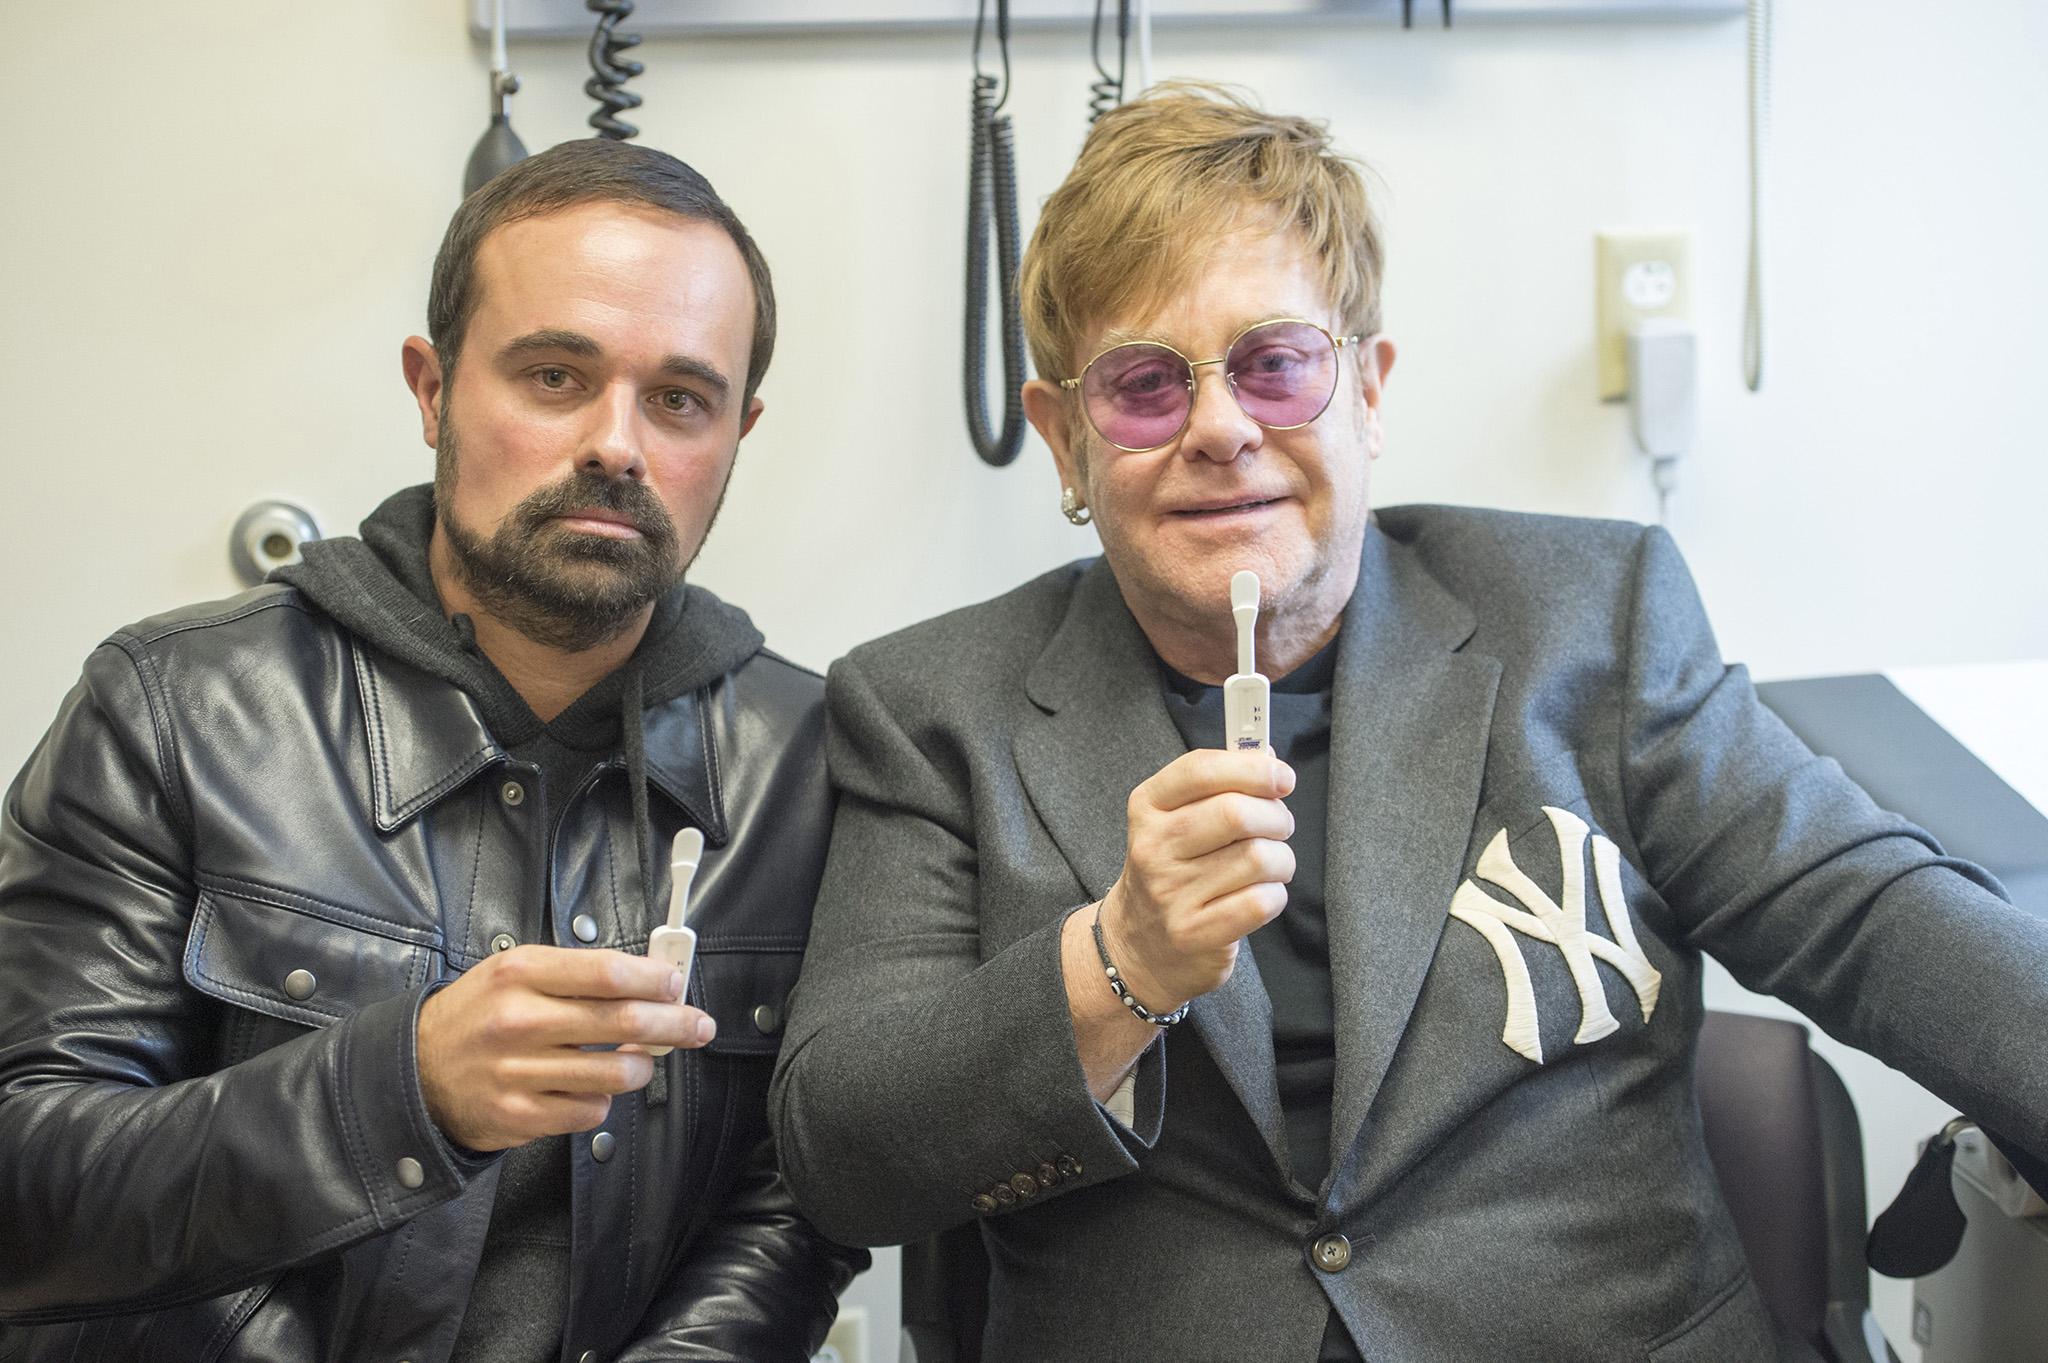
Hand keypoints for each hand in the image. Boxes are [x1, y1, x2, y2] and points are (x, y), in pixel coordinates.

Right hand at [417, 945, 714, 1151]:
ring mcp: (518, 1071)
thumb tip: (648, 977)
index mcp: (521, 974)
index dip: (654, 980)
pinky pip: (590, 1111)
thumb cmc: (477, 1015)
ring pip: (616, 1074)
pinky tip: (593, 1088)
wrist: (414, 1071)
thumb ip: (577, 972)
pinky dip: (603, 1100)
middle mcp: (519, 1020)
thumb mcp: (516, 972)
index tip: (677, 984)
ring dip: (642, 1069)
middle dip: (675, 1025)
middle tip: (698, 1026)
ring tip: (641, 1062)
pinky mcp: (520, 1115)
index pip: (608, 973)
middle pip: (624, 1022)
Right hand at [1097, 749, 1295, 1012]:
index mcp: (1148, 807)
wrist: (1138, 944)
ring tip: (1270, 866)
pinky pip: (1260, 902)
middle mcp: (1153, 847)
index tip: (1282, 777)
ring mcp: (1170, 893)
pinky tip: (1261, 895)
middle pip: (1236, 814)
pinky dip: (1274, 895)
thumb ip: (1219, 785)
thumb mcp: (1177, 818)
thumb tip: (1269, 757)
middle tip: (1279, 827)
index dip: (1253, 768)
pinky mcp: (1194, 933)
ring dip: (1280, 860)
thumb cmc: (1173, 870)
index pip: (1202, 770)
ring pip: (1257, 858)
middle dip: (1276, 817)